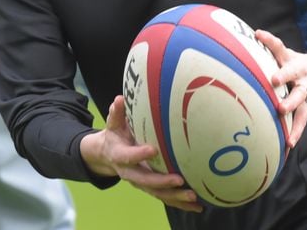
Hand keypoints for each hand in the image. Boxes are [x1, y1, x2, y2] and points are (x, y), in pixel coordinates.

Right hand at [80, 95, 201, 212]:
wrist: (108, 155)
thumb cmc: (115, 135)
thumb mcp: (113, 124)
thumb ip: (116, 113)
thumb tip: (119, 99)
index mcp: (120, 156)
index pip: (128, 156)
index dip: (139, 154)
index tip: (153, 150)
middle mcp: (130, 173)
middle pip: (145, 181)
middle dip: (162, 182)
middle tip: (179, 180)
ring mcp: (141, 182)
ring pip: (157, 193)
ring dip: (175, 197)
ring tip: (193, 197)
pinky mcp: (150, 187)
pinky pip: (165, 197)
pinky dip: (180, 203)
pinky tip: (198, 206)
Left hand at [255, 30, 306, 148]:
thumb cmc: (302, 65)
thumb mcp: (289, 56)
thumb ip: (269, 52)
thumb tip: (247, 41)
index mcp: (291, 59)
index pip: (279, 46)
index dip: (269, 40)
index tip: (259, 34)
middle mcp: (299, 73)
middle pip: (292, 72)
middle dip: (283, 75)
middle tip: (274, 79)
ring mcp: (306, 88)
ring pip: (299, 96)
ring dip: (290, 103)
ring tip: (281, 111)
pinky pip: (302, 119)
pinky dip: (296, 131)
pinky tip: (289, 142)